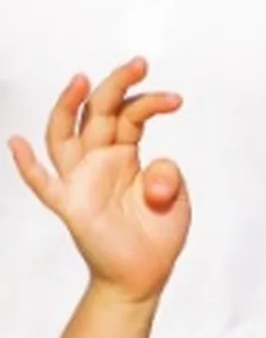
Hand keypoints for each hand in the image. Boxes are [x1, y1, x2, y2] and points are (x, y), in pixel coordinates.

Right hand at [8, 58, 187, 305]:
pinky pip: (43, 183)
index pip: (128, 114)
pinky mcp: (71, 205)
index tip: (176, 99)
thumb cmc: (157, 233)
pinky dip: (27, 165)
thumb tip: (151, 176)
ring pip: (64, 135)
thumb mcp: (177, 200)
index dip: (149, 101)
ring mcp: (81, 180)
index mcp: (124, 153)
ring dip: (68, 106)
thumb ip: (169, 177)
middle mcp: (98, 159)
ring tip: (82, 80)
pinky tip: (16, 144)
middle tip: (140, 62)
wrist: (144, 275)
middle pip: (97, 112)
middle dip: (116, 84)